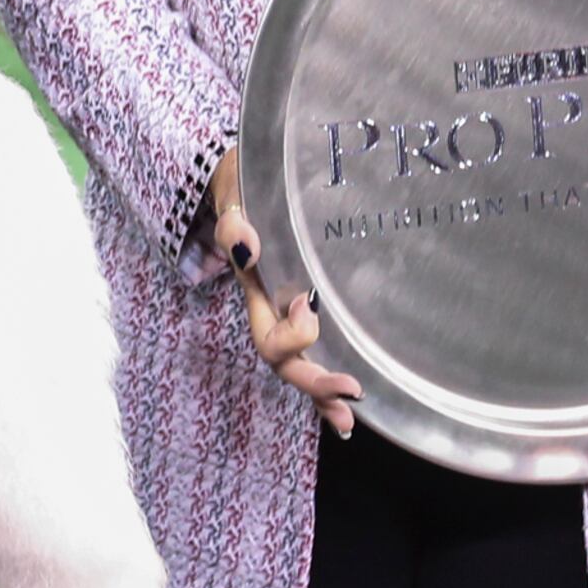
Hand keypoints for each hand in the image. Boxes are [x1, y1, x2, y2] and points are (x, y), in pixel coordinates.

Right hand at [208, 150, 356, 436]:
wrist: (256, 171)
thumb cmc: (246, 182)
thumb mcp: (233, 193)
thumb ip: (234, 220)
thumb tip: (247, 249)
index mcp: (257, 289)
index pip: (267, 335)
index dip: (290, 333)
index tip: (310, 302)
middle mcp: (273, 309)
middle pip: (285, 363)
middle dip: (315, 380)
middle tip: (351, 389)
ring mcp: (291, 311)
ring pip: (302, 365)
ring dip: (324, 395)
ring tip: (350, 416)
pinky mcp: (312, 304)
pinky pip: (319, 350)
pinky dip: (331, 382)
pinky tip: (354, 400)